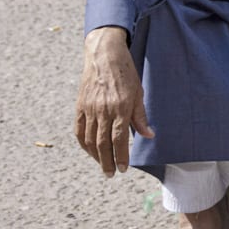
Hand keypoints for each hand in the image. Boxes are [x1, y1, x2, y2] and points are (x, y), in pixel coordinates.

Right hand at [74, 29, 151, 175]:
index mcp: (120, 107)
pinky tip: (89, 151)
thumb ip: (140, 116)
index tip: (123, 168)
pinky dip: (83, 144)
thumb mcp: (138, 92)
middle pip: (102, 143)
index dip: (121, 156)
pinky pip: (79, 130)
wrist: (104, 54)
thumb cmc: (125, 72)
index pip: (119, 138)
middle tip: (111, 174)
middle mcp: (103, 110)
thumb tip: (149, 135)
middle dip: (107, 162)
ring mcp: (89, 108)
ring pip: (89, 139)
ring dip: (95, 156)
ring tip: (102, 166)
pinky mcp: (80, 106)